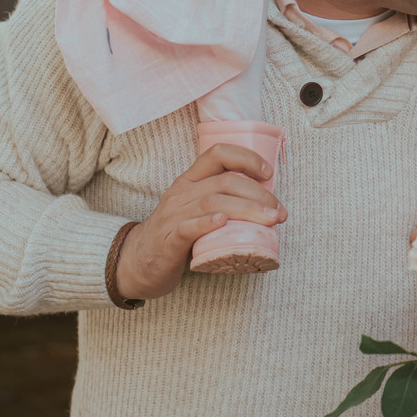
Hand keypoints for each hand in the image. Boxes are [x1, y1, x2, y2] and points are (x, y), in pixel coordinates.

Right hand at [115, 146, 286, 301]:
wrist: (137, 262)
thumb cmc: (176, 233)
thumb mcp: (196, 209)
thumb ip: (222, 200)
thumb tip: (266, 202)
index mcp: (190, 180)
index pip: (217, 153)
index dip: (246, 158)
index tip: (269, 174)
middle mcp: (181, 193)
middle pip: (224, 182)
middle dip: (258, 194)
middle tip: (279, 212)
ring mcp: (173, 216)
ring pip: (213, 203)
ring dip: (247, 210)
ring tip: (269, 220)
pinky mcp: (167, 241)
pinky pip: (186, 228)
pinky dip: (206, 223)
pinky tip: (223, 223)